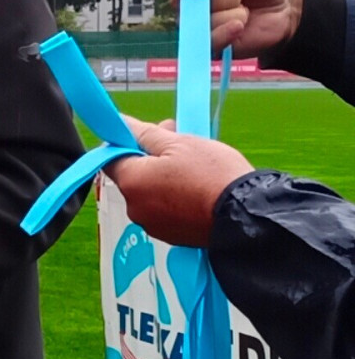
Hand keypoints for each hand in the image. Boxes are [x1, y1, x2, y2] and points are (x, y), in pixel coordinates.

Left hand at [102, 116, 254, 246]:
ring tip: (193, 165)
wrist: (247, 216)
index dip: (125, 143)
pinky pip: (164, 210)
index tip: (146, 135)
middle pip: (132, 176)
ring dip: (163, 177)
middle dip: (150, 157)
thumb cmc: (212, 175)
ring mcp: (152, 225)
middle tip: (177, 140)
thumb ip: (144, 133)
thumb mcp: (179, 143)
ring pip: (149, 193)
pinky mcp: (171, 236)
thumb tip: (120, 123)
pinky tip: (196, 188)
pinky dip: (173, 197)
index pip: (110, 159)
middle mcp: (134, 208)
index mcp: (131, 183)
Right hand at [164, 0, 302, 58]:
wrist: (288, 9)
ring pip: (202, 21)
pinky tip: (240, 26)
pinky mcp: (209, 44)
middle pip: (186, 1)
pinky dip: (228, 32)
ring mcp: (197, 24)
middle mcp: (190, 0)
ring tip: (244, 9)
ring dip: (231, 13)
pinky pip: (208, 41)